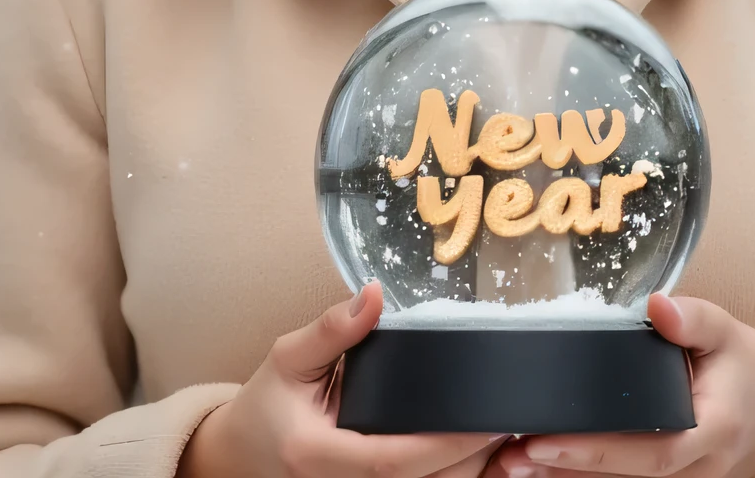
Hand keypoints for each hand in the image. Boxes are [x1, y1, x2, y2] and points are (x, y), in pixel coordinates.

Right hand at [179, 281, 505, 477]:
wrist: (242, 456)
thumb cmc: (266, 408)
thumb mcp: (288, 359)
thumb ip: (331, 330)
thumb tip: (373, 294)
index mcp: (322, 457)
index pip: (396, 460)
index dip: (448, 444)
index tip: (488, 419)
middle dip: (474, 456)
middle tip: (512, 413)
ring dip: (470, 467)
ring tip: (504, 426)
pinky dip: (453, 471)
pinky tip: (479, 447)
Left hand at [488, 294, 754, 477]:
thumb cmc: (745, 368)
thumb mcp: (727, 333)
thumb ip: (694, 319)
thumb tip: (657, 306)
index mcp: (715, 428)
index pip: (655, 450)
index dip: (599, 450)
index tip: (547, 439)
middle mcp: (698, 466)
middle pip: (626, 476)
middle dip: (566, 467)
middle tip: (510, 452)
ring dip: (563, 477)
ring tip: (506, 462)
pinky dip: (578, 476)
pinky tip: (534, 467)